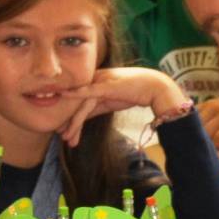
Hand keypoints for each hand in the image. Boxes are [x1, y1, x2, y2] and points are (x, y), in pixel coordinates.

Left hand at [53, 65, 188, 145]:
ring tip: (69, 138)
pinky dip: (76, 98)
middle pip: (77, 103)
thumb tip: (82, 118)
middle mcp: (94, 80)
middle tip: (63, 137)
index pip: (78, 101)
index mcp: (94, 83)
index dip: (70, 116)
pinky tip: (66, 102)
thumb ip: (97, 108)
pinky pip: (88, 94)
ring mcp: (99, 81)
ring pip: (82, 104)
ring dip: (74, 123)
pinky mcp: (106, 85)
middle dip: (69, 122)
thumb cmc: (136, 92)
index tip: (63, 131)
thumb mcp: (111, 102)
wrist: (155, 88)